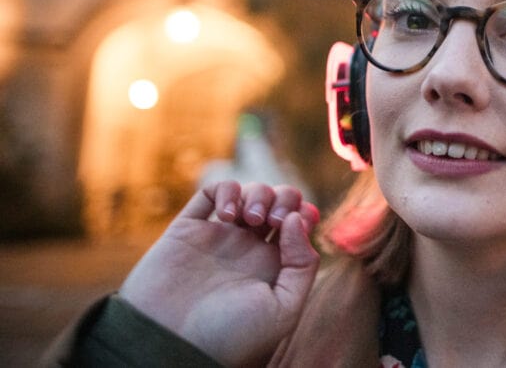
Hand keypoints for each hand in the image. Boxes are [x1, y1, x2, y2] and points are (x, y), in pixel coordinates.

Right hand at [119, 181, 320, 365]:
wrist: (169, 345)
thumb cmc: (228, 337)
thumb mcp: (282, 310)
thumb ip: (301, 265)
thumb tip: (296, 220)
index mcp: (274, 266)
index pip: (300, 223)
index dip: (305, 213)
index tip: (297, 223)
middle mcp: (248, 249)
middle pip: (280, 201)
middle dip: (284, 198)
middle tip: (273, 220)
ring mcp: (218, 238)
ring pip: (249, 192)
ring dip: (258, 193)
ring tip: (249, 219)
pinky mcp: (188, 230)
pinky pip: (210, 193)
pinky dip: (225, 191)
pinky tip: (226, 213)